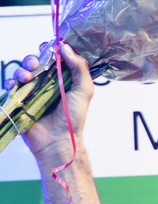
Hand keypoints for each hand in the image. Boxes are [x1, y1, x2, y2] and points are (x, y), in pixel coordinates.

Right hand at [6, 42, 93, 158]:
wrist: (57, 140)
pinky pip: (11, 86)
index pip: (54, 60)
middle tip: (35, 65)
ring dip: (22, 70)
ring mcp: (33, 93)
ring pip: (22, 72)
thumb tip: (66, 47)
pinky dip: (11, 82)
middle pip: (35, 63)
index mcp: (63, 81)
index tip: (49, 48)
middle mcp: (48, 85)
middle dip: (33, 59)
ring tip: (26, 78)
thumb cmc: (73, 119)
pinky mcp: (21, 101)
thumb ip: (80, 68)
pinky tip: (15, 86)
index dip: (50, 51)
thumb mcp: (84, 92)